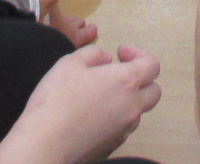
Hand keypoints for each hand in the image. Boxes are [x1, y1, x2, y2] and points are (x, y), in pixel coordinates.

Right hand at [0, 45, 161, 163]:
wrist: (45, 143)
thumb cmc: (57, 99)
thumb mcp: (71, 62)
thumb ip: (94, 54)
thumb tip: (107, 60)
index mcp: (126, 82)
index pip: (152, 66)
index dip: (139, 54)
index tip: (119, 54)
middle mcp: (132, 107)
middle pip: (154, 91)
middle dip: (141, 80)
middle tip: (117, 75)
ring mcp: (124, 130)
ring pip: (137, 112)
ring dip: (126, 100)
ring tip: (99, 95)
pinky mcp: (113, 147)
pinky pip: (122, 128)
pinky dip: (114, 118)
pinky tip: (91, 116)